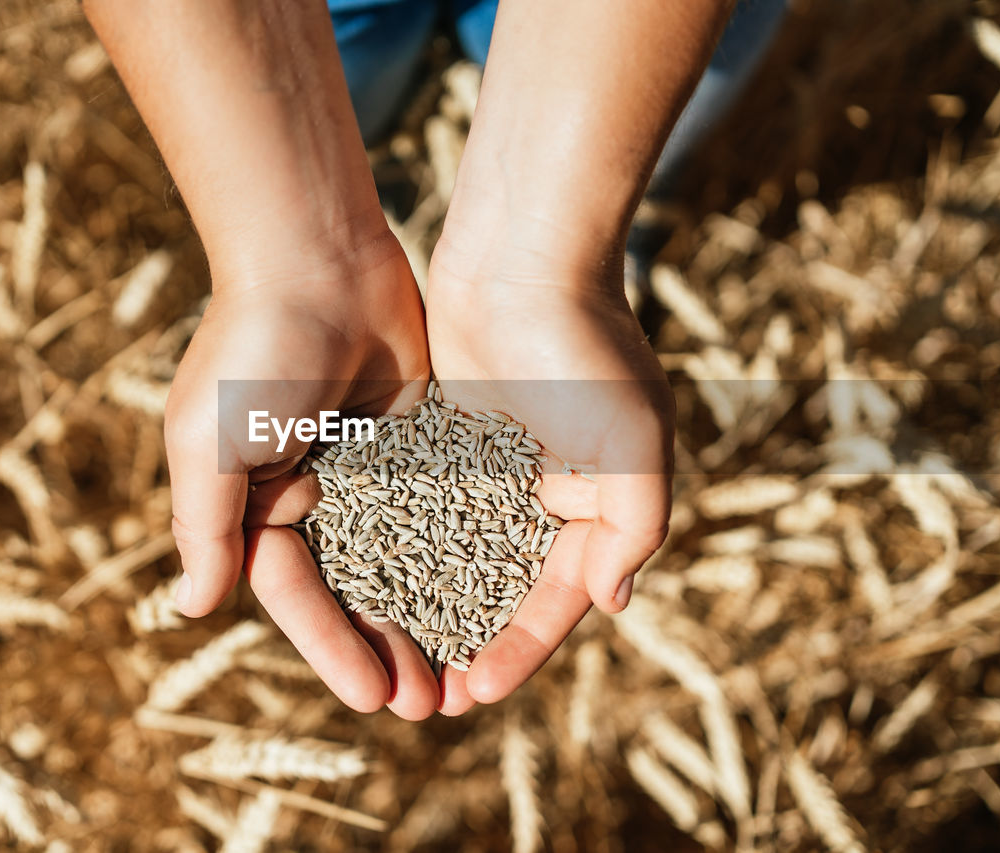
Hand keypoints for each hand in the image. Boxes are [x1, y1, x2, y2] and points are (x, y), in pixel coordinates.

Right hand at [164, 236, 442, 719]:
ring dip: (428, 618)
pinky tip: (494, 599)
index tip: (374, 697)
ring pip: (404, 563)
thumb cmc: (251, 348)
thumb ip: (205, 526)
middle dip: (386, 649)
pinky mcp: (418, 445)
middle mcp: (311, 496)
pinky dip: (462, 556)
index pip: (295, 596)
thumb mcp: (210, 442)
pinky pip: (442, 511)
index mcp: (255, 504)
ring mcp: (368, 473)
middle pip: (354, 593)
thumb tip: (193, 608)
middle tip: (429, 704)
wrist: (317, 255)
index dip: (332, 649)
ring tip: (464, 674)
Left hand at [425, 243, 674, 714]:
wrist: (525, 260)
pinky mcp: (439, 442)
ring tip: (389, 658)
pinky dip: (395, 550)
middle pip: (499, 591)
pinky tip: (362, 589)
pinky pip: (415, 509)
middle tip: (427, 698)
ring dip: (426, 610)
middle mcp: (540, 494)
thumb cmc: (589, 352)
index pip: (555, 598)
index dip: (520, 650)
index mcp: (593, 503)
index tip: (476, 693)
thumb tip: (613, 604)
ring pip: (451, 559)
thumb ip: (634, 529)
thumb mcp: (636, 447)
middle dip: (469, 644)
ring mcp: (487, 469)